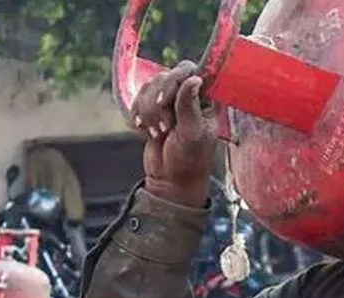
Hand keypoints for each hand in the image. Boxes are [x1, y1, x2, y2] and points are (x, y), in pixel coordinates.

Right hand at [132, 60, 215, 207]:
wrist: (170, 181)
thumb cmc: (189, 161)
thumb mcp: (192, 134)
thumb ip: (189, 106)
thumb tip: (194, 78)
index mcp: (205, 98)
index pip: (188, 70)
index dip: (174, 81)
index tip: (166, 101)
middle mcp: (187, 94)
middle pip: (164, 77)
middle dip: (158, 104)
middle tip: (165, 128)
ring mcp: (168, 101)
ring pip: (148, 87)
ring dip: (148, 112)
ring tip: (157, 134)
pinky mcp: (151, 109)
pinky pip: (138, 99)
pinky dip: (138, 115)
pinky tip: (144, 131)